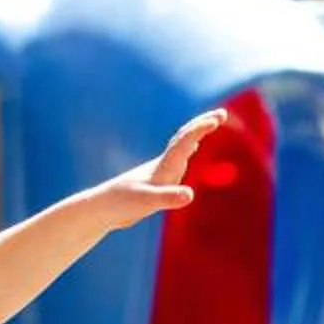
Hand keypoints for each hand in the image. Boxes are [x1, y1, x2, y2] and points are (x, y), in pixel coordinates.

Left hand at [92, 108, 227, 223]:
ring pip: (181, 146)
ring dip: (196, 134)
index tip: (217, 118)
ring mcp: (159, 171)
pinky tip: (190, 151)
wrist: (101, 209)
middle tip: (222, 114)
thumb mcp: (146, 203)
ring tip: (211, 123)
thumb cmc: (122, 205)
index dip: (201, 128)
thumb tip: (190, 195)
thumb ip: (168, 198)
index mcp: (163, 166)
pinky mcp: (156, 181)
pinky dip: (188, 150)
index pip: (184, 141)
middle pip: (184, 138)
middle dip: (202, 125)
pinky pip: (177, 160)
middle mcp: (163, 164)